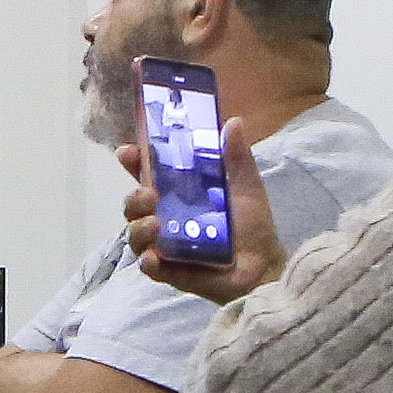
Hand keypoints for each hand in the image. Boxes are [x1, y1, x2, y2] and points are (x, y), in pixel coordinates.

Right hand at [119, 134, 285, 303]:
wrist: (263, 265)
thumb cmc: (252, 226)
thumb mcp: (246, 186)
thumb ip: (237, 157)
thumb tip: (234, 122)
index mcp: (179, 193)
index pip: (147, 174)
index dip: (134, 162)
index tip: (128, 151)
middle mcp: (165, 216)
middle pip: (133, 204)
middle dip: (133, 197)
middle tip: (149, 195)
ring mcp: (164, 244)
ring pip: (134, 234)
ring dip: (138, 227)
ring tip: (155, 224)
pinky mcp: (169, 270)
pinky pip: (148, 266)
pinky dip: (148, 260)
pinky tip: (155, 257)